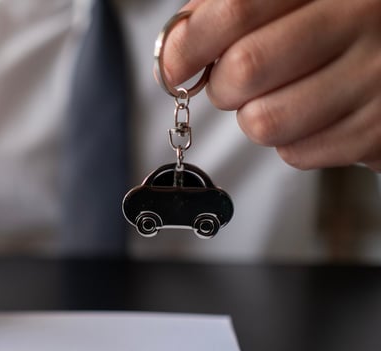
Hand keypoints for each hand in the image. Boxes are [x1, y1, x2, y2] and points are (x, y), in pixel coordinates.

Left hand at [164, 0, 380, 170]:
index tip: (173, 66)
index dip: (189, 44)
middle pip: (245, 69)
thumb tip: (172, 55)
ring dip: (254, 117)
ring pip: (264, 122)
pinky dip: (290, 141)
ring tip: (280, 97)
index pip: (237, 11)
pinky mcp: (378, 131)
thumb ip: (229, 10)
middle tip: (233, 82)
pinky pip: (297, 154)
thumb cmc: (340, 22)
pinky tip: (313, 115)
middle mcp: (361, 19)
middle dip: (221, 86)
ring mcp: (375, 77)